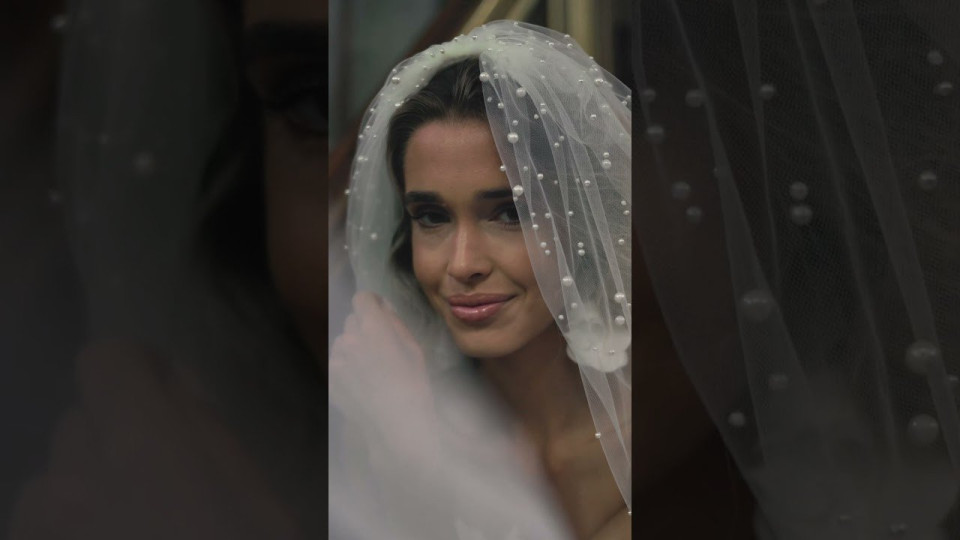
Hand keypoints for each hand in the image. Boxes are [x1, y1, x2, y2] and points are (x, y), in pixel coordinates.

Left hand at [8, 341, 302, 539]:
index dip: (136, 376)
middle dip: (113, 442)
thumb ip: (205, 433)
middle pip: (78, 425)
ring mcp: (36, 529)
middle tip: (156, 491)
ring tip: (126, 536)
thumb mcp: (257, 503)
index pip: (107, 362)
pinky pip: (38, 529)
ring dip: (83, 497)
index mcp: (145, 447)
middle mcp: (72, 478)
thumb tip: (171, 386)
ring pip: (51, 484)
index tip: (163, 404)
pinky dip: (66, 535)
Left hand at [330, 292, 437, 456]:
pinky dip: (347, 366)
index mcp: (373, 328)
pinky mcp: (330, 377)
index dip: (372, 304)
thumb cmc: (414, 386)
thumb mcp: (414, 349)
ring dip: (353, 346)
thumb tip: (383, 308)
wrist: (396, 425)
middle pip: (352, 320)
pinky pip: (338, 361)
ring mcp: (337, 359)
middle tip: (379, 347)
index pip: (362, 299)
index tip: (380, 314)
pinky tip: (361, 382)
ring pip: (343, 341)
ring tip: (369, 367)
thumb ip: (395, 324)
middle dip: (364, 327)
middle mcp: (350, 339)